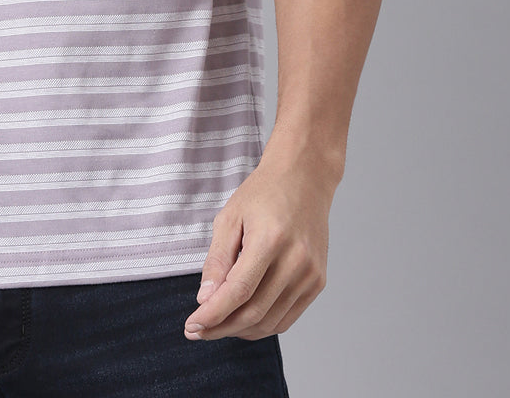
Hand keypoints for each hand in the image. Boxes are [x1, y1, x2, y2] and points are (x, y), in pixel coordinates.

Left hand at [183, 146, 334, 341]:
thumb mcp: (230, 217)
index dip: (213, 314)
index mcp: (270, 240)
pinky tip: (242, 319)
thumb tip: (205, 299)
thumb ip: (217, 260)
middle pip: (254, 312)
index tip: (192, 325)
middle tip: (198, 330)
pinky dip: (262, 324)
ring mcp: (310, 275)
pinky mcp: (317, 282)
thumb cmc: (264, 193)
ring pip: (271, 321)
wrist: (305, 177)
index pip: (239, 291)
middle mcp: (296, 261)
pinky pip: (287, 317)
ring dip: (240, 330)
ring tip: (217, 325)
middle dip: (221, 327)